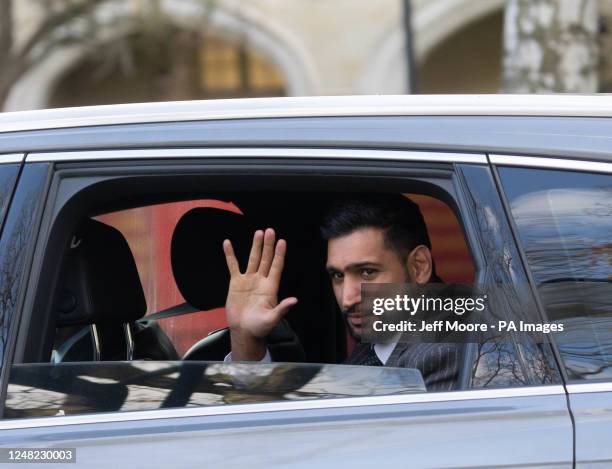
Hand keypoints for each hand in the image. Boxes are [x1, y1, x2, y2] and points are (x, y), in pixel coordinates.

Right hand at [223, 228, 296, 359]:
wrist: (244, 332)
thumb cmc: (260, 327)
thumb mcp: (272, 319)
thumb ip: (282, 309)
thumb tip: (294, 300)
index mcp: (271, 287)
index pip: (276, 267)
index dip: (279, 254)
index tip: (282, 242)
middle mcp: (261, 280)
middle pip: (266, 259)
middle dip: (268, 245)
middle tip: (270, 231)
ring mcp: (248, 280)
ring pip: (253, 259)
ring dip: (255, 246)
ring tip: (258, 232)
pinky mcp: (236, 283)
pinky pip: (233, 266)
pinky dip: (230, 255)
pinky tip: (228, 243)